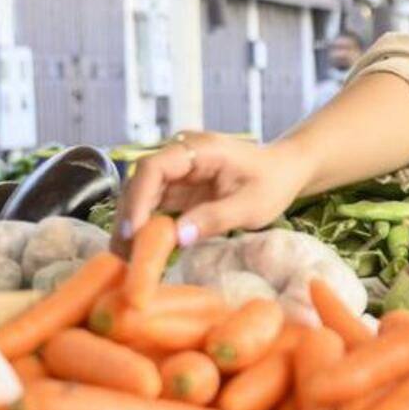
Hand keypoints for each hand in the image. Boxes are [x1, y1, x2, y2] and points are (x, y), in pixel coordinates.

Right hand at [113, 131, 309, 252]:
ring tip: (127, 259)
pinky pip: (153, 206)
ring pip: (141, 196)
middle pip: (141, 183)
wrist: (284, 171)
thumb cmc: (273, 183)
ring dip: (132, 226)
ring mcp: (178, 171)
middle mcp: (181, 155)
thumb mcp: (252, 206)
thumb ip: (215, 218)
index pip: (154, 168)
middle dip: (129, 218)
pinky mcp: (178, 188)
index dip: (138, 198)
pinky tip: (140, 252)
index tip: (133, 231)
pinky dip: (145, 228)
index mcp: (200, 150)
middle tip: (124, 255)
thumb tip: (177, 237)